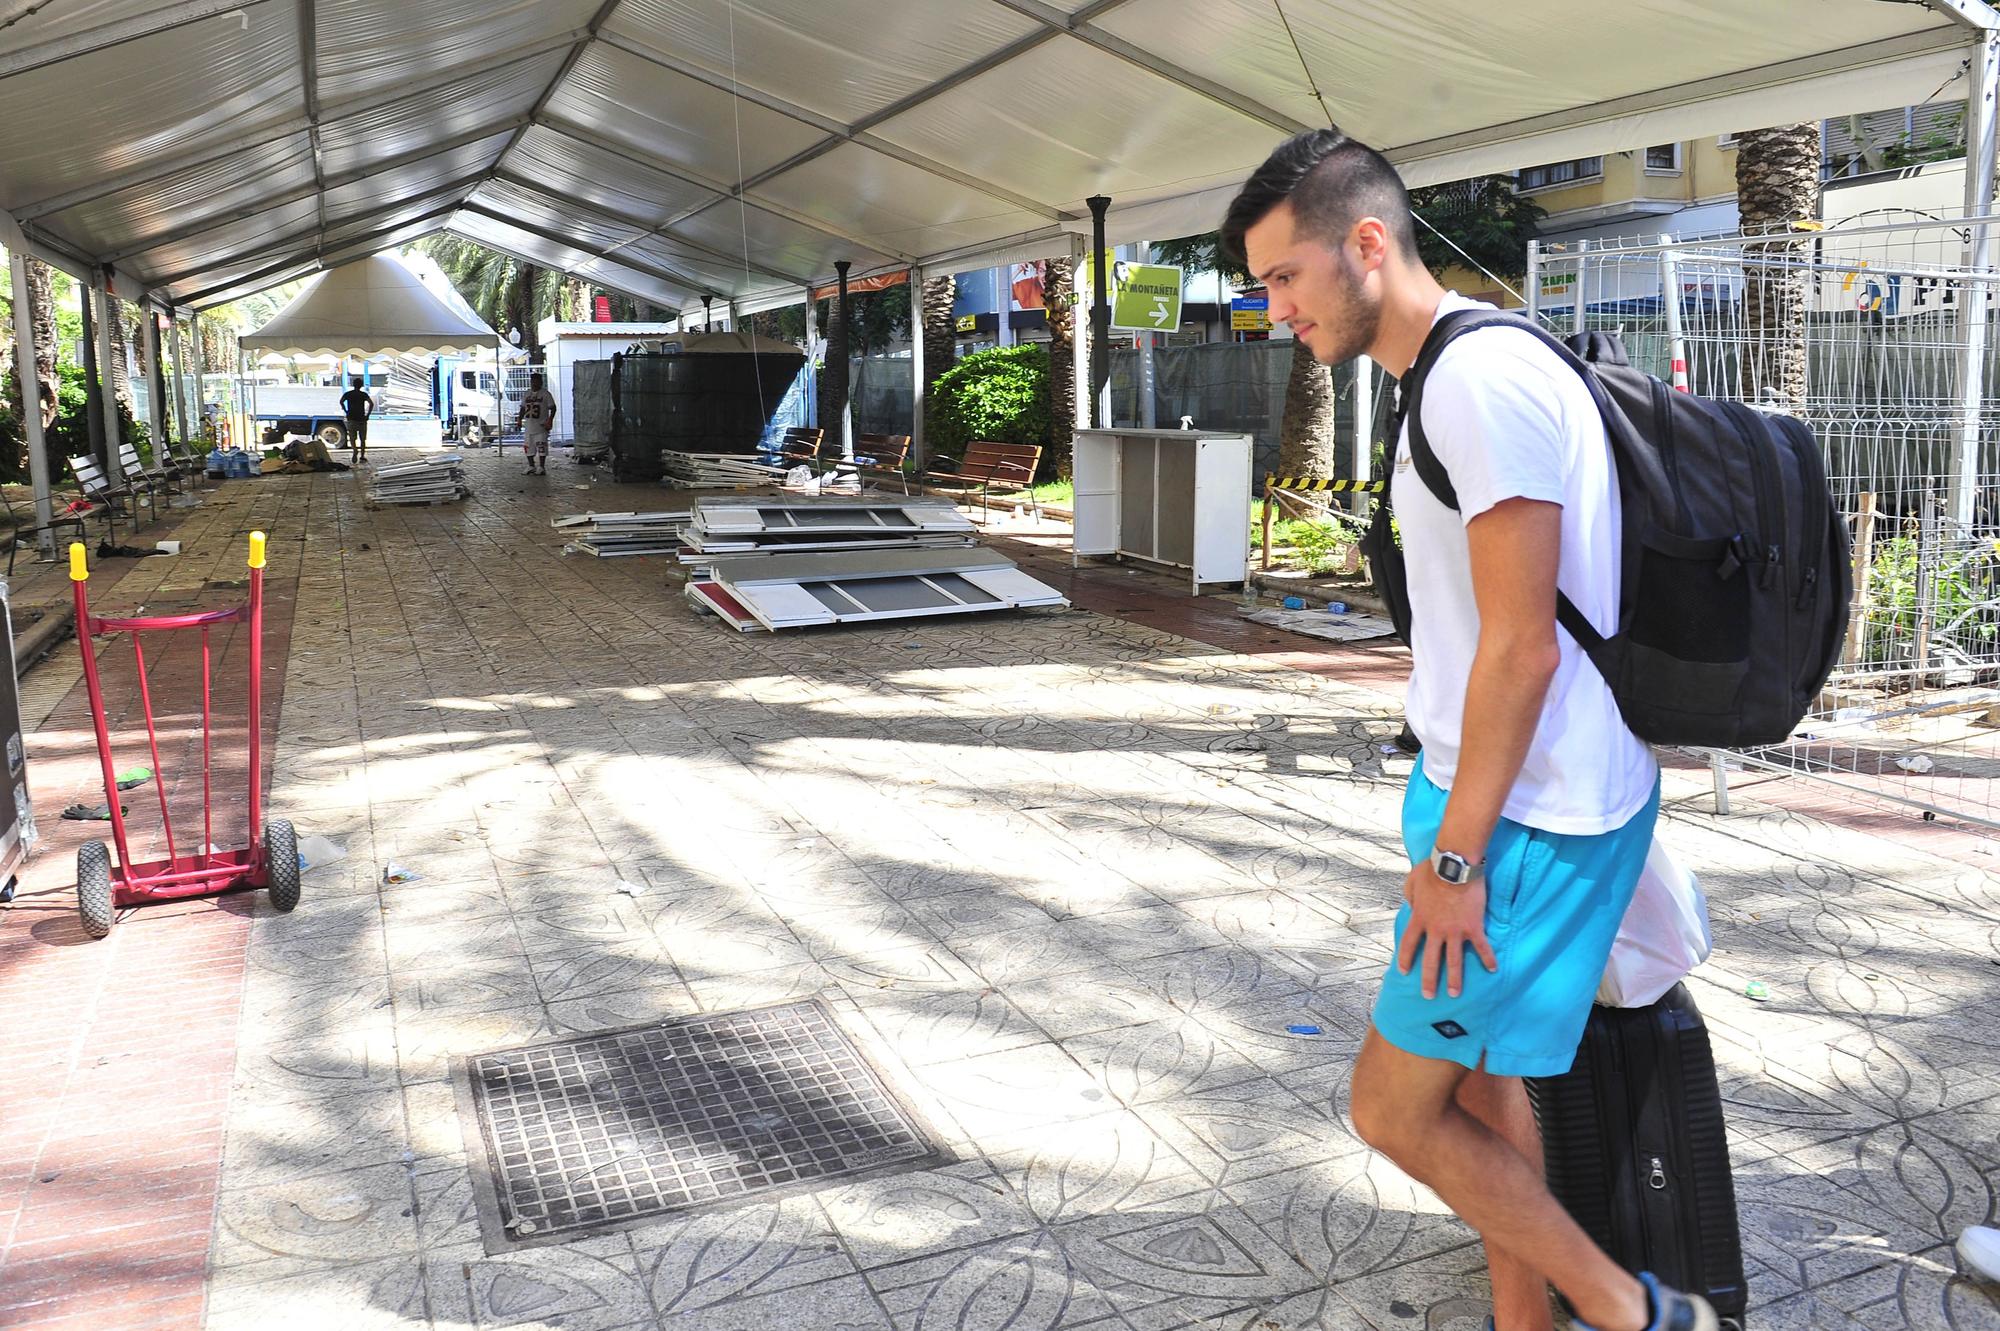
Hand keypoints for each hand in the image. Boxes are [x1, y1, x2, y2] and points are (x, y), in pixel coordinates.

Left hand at [1396, 861, 1498, 999]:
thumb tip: (1411, 904)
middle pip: (1430, 960)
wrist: (1455, 866)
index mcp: (1419, 918)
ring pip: (1454, 961)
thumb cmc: (1432, 869)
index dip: (1405, 958)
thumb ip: (1410, 896)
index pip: (1408, 943)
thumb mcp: (1412, 882)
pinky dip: (1488, 958)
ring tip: (1454, 993)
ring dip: (1454, 979)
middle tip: (1428, 995)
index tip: (1404, 971)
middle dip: (1429, 980)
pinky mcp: (1473, 928)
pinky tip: (1493, 969)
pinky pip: (1481, 947)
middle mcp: (1435, 929)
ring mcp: (1455, 931)